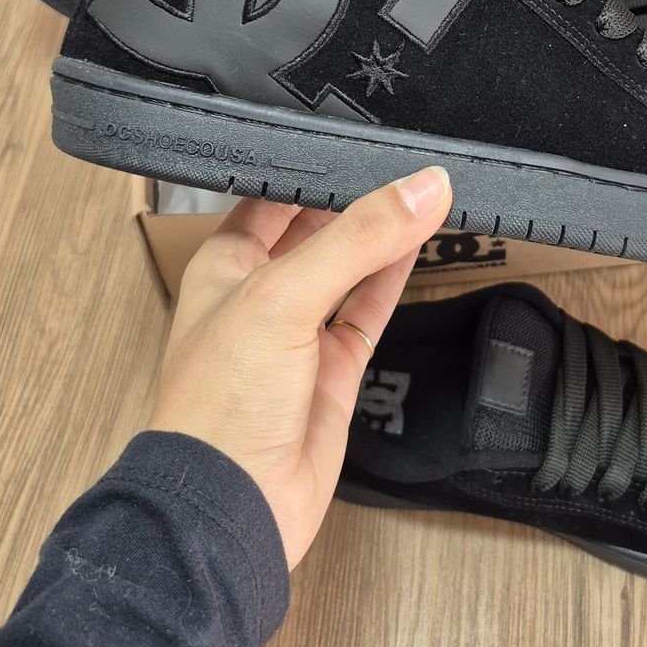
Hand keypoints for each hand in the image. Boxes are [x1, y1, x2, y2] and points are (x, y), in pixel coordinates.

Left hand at [148, 167, 451, 568]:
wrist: (230, 506)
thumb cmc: (221, 401)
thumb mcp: (286, 296)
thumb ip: (358, 238)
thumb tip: (424, 187)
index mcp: (224, 265)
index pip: (273, 196)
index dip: (314, 168)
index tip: (365, 140)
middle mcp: (259, 296)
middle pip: (314, 230)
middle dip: (354, 199)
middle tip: (406, 162)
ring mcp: (297, 336)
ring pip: (348, 270)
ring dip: (382, 237)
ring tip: (426, 193)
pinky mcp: (332, 373)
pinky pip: (367, 313)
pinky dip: (393, 280)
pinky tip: (417, 246)